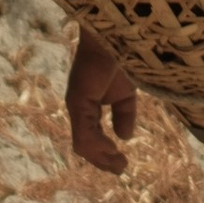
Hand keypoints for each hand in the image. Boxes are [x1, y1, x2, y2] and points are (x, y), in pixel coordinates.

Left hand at [67, 31, 139, 171]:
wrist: (118, 34)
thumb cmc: (121, 56)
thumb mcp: (126, 92)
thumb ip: (124, 114)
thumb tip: (124, 138)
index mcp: (87, 103)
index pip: (90, 136)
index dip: (104, 153)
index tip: (122, 163)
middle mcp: (78, 105)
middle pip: (84, 144)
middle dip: (102, 160)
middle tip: (121, 168)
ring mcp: (77, 102)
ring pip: (83, 143)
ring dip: (101, 157)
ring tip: (119, 164)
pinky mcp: (79, 99)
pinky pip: (84, 132)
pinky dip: (99, 146)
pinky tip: (114, 150)